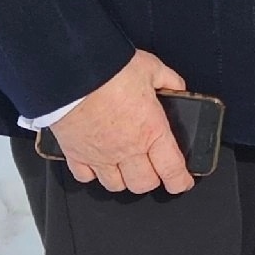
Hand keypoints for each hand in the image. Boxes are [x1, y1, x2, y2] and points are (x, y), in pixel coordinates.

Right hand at [47, 49, 192, 193]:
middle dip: (152, 179)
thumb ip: (169, 81)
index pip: (171, 170)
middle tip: (154, 169)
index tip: (182, 182)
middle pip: (143, 184)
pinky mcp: (75, 153)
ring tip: (127, 167)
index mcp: (151, 132)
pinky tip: (98, 164)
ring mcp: (99, 155)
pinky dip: (92, 174)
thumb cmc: (110, 72)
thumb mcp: (152, 69)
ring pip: (115, 185)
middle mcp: (127, 149)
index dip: (180, 182)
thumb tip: (177, 87)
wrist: (71, 74)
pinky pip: (85, 176)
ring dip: (124, 179)